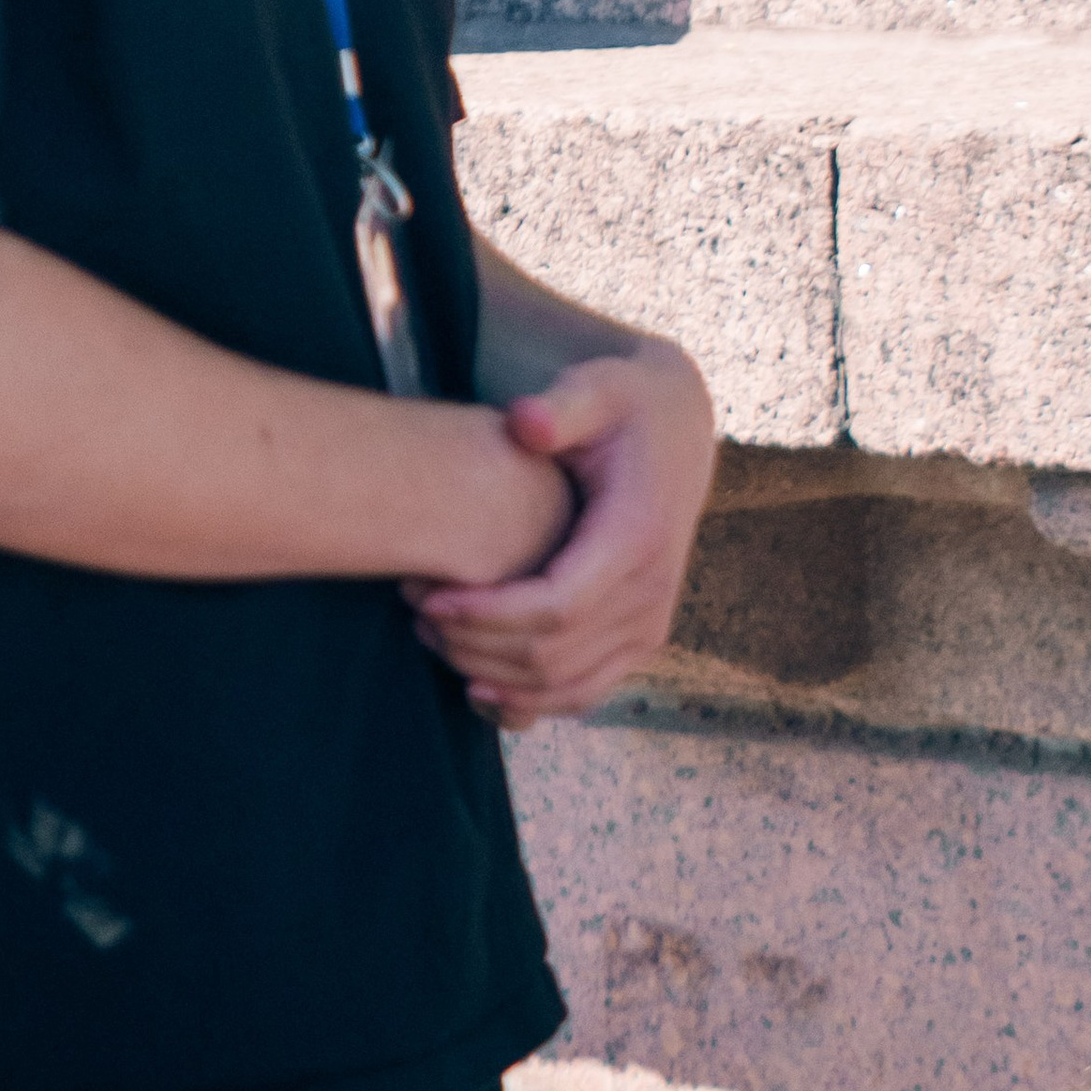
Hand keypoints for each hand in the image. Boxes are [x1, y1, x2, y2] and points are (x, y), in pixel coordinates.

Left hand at [409, 339, 716, 726]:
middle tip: (416, 615)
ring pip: (564, 685)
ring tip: (435, 642)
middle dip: (475, 646)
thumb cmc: (623, 407)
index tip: (427, 598)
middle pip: (551, 655)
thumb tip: (527, 422)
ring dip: (494, 677)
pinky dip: (531, 703)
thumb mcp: (597, 388)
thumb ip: (561, 405)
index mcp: (637, 540)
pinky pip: (584, 694)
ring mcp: (648, 627)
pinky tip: (477, 690)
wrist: (675, 434)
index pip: (555, 608)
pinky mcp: (639, 643)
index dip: (486, 615)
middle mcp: (651, 595)